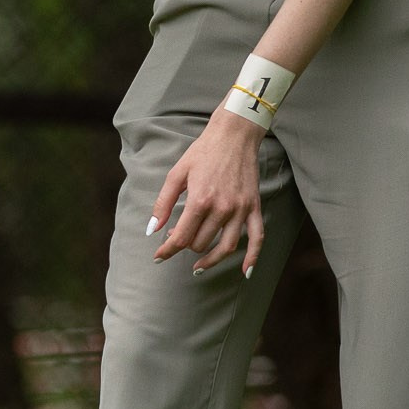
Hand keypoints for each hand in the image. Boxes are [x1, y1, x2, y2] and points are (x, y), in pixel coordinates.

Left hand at [147, 108, 267, 277]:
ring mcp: (240, 209)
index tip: (158, 256)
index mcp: (200, 200)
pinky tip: (245, 273)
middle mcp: (222, 208)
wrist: (234, 134)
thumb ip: (163, 204)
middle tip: (176, 236)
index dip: (167, 251)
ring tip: (198, 267)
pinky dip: (253, 258)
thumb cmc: (202, 152)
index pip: (181, 238)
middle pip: (200, 243)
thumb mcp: (176, 174)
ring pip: (225, 247)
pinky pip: (257, 238)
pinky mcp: (254, 207)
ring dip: (210, 260)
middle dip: (185, 245)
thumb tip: (151, 230)